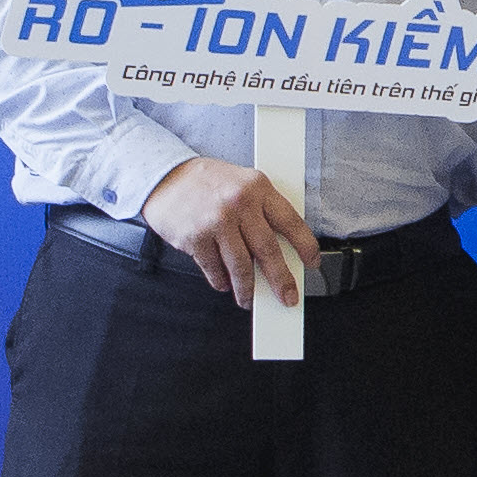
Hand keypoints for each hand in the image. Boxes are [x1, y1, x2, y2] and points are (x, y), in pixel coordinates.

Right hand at [141, 156, 317, 307]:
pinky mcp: (195, 238)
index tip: (312, 262)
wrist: (164, 177)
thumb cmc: (207, 183)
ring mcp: (216, 221)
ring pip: (240, 266)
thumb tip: (280, 251)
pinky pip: (214, 269)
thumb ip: (261, 210)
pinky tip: (224, 283)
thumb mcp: (241, 184)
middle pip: (268, 250)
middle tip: (287, 297)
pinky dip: (221, 281)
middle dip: (281, 280)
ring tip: (249, 299)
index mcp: (257, 187)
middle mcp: (239, 203)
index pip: (290, 221)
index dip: (305, 246)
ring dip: (246, 289)